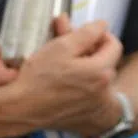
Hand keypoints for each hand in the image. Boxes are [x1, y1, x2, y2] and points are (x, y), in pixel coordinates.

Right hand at [11, 15, 124, 137]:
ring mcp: (97, 103)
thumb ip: (85, 34)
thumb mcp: (60, 47)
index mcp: (101, 70)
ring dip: (86, 68)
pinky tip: (63, 83)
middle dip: (91, 52)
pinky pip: (91, 93)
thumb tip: (101, 25)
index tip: (84, 35)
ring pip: (98, 77)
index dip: (100, 35)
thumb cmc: (39, 77)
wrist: (24, 108)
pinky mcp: (88, 113)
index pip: (114, 45)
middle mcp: (105, 89)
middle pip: (106, 61)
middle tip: (68, 50)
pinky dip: (82, 85)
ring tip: (63, 67)